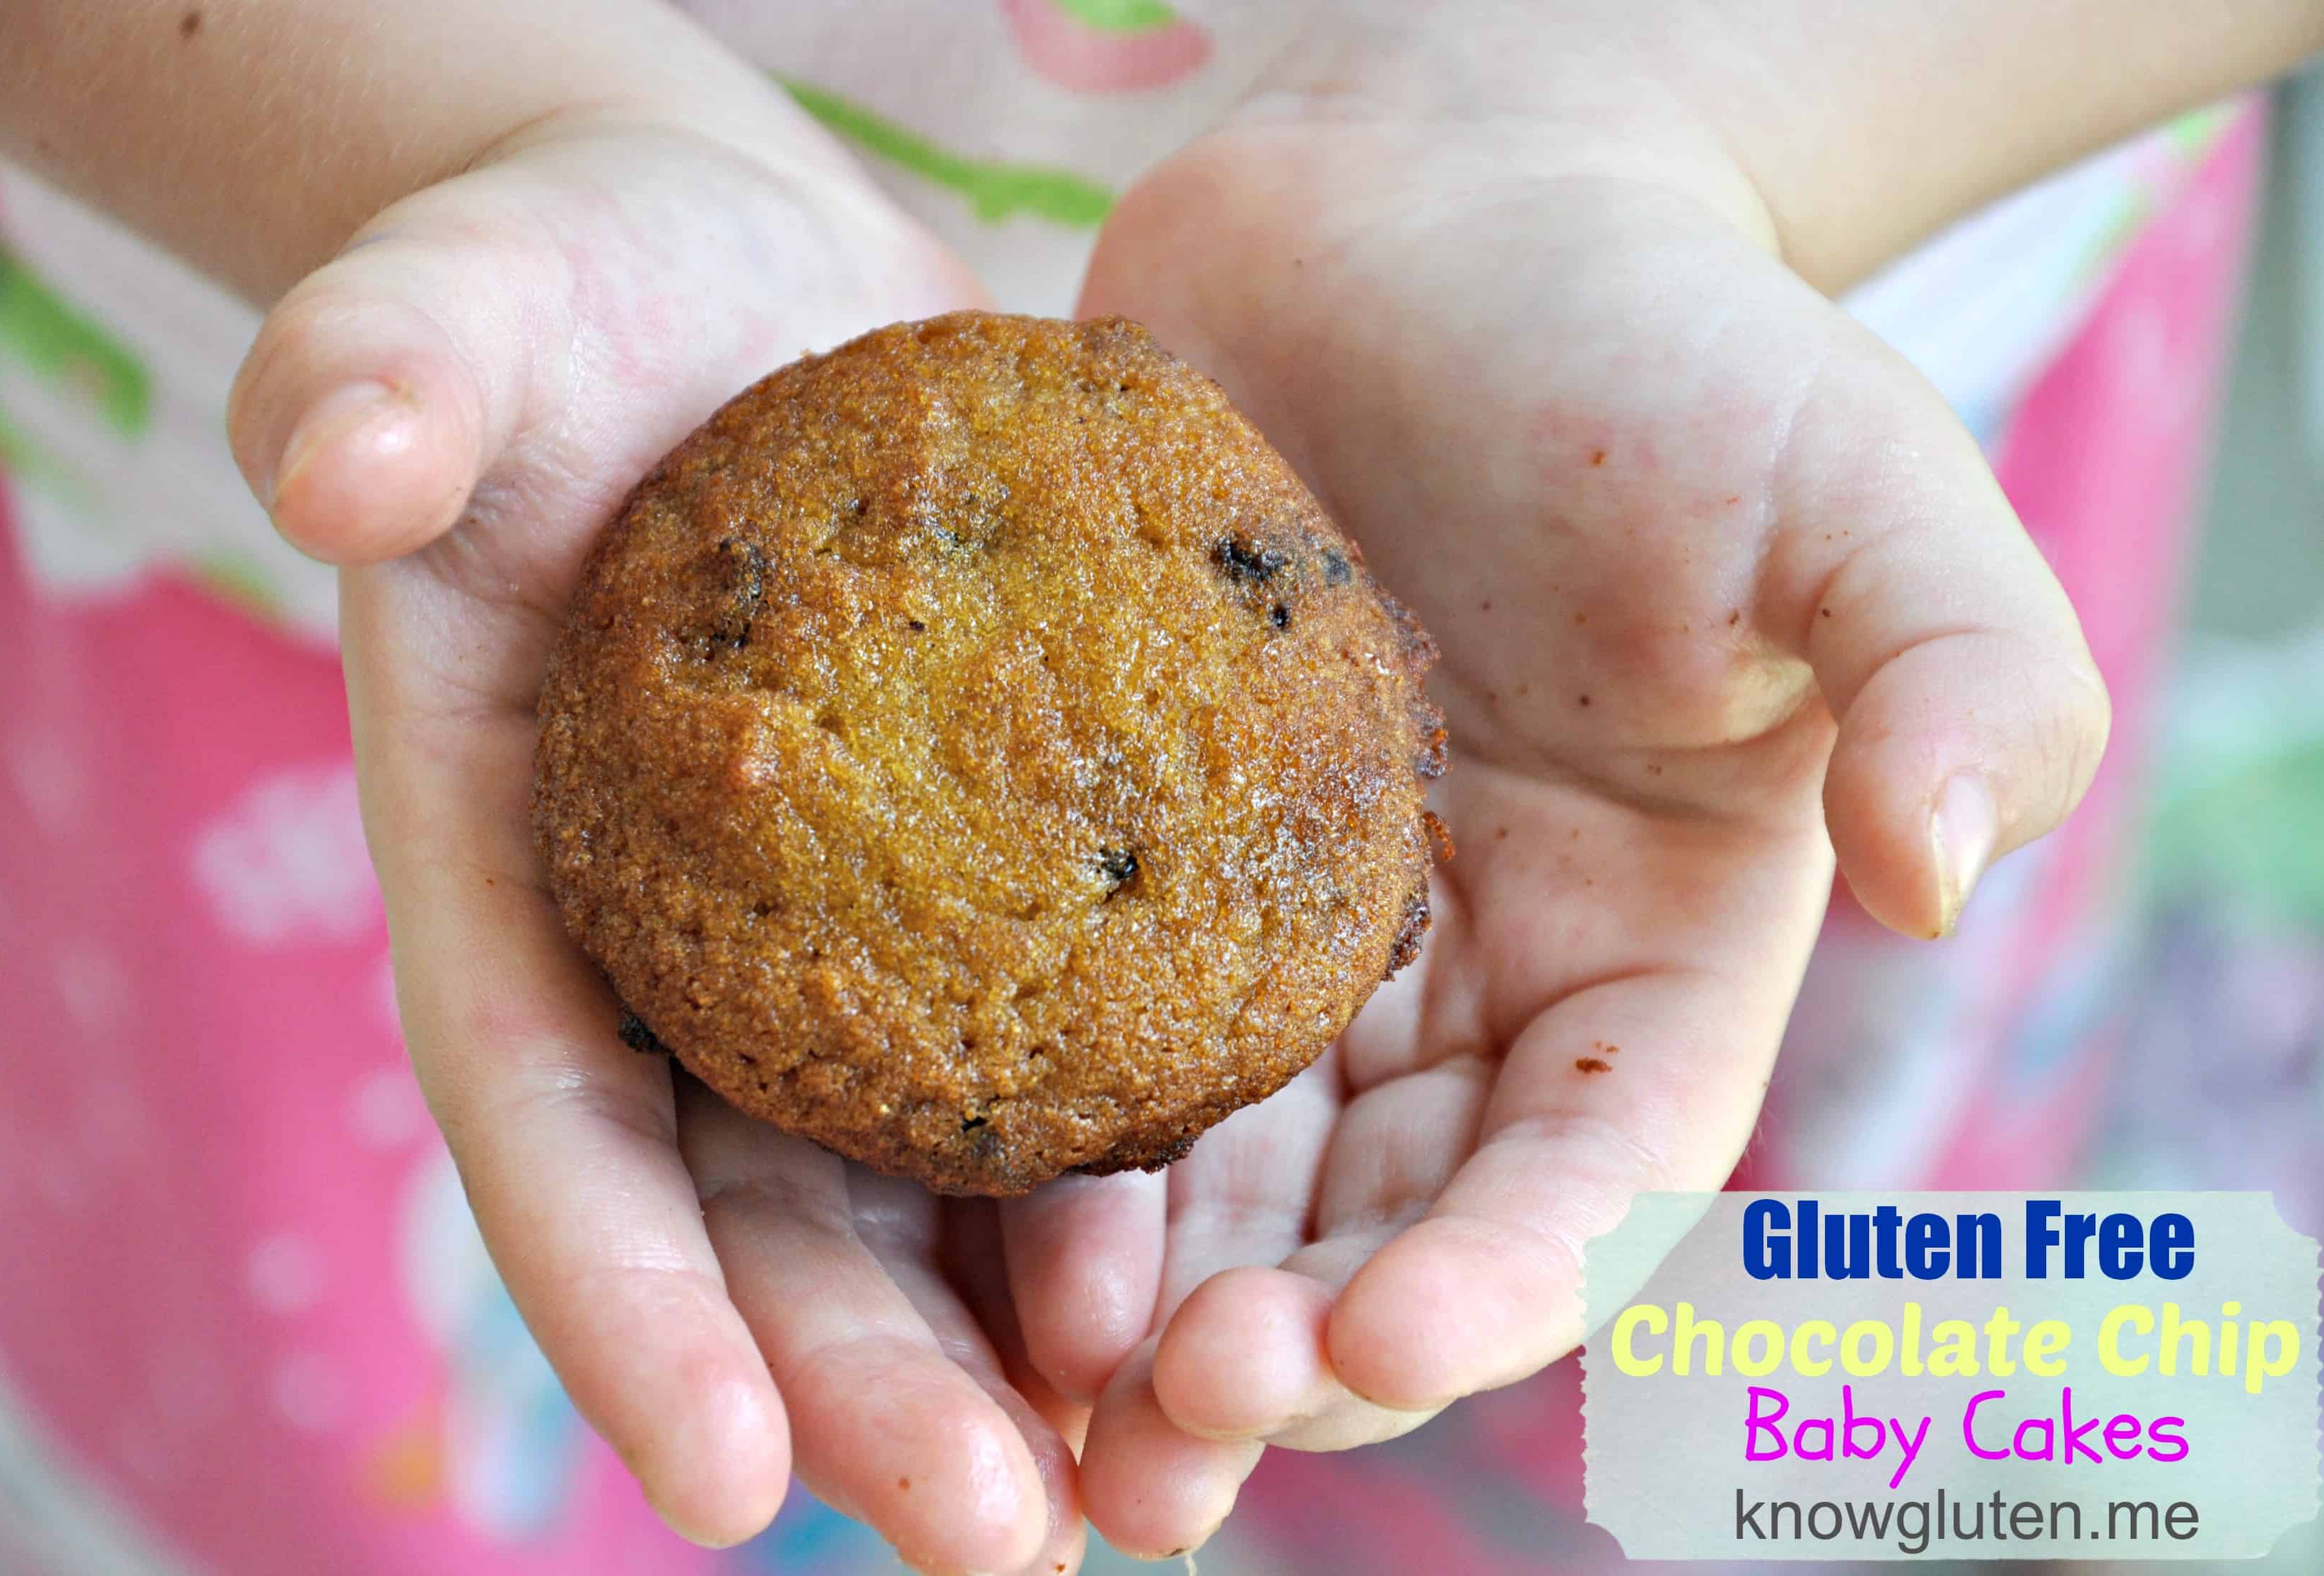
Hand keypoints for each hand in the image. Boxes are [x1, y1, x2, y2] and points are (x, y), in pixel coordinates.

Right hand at [229, 113, 1094, 1572]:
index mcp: (514, 870)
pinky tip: (1237, 1276)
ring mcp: (837, 930)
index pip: (545, 1121)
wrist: (732, 288)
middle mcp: (676, 950)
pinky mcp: (981, 873)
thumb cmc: (567, 298)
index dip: (620, 1308)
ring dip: (1024, 1348)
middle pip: (756, 1216)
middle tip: (1003, 1535)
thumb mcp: (462, 307)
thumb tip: (330, 451)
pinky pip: (1058, 1049)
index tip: (717, 1489)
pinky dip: (1130, 1178)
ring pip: (920, 1188)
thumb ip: (378, 369)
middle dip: (864, 1391)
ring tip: (1152, 1476)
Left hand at [1017, 13, 2109, 1554]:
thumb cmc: (1664, 342)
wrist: (1423, 210)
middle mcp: (1464, 977)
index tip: (1384, 1339)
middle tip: (1168, 1431)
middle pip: (1383, 1221)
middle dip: (1291, 1346)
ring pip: (1219, 1172)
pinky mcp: (1135, 850)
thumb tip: (1947, 879)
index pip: (1589, 1166)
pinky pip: (1072, 1020)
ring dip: (1139, 1307)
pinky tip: (938, 1208)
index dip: (1498, 1275)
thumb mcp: (1862, 489)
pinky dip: (1022, 1135)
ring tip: (1051, 1401)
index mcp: (1647, 949)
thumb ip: (1959, 677)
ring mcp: (1287, 926)